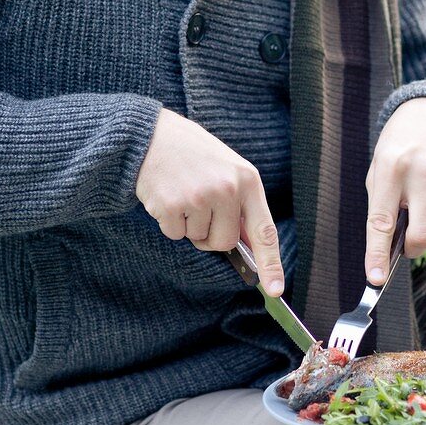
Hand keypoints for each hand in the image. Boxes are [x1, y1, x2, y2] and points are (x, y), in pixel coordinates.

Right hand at [135, 108, 283, 294]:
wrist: (151, 134)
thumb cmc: (193, 154)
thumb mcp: (227, 169)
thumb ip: (241, 204)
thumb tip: (250, 247)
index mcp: (247, 179)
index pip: (264, 230)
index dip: (270, 263)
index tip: (275, 289)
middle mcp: (227, 189)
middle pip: (225, 242)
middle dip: (211, 236)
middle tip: (200, 208)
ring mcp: (199, 197)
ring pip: (198, 239)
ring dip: (188, 224)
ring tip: (182, 193)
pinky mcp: (172, 205)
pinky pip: (174, 234)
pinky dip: (168, 221)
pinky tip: (167, 195)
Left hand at [364, 97, 425, 284]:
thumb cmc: (401, 146)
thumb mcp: (380, 165)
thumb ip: (383, 204)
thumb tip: (391, 251)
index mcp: (390, 166)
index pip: (381, 221)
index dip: (377, 254)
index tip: (376, 279)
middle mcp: (423, 170)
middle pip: (422, 236)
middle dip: (413, 249)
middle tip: (407, 244)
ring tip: (424, 197)